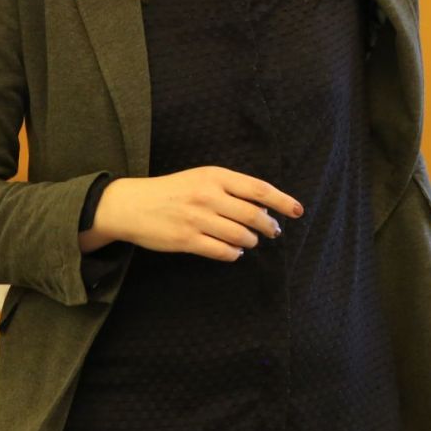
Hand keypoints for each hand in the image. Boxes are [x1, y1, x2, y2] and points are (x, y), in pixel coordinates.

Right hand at [86, 167, 302, 260]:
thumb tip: (263, 207)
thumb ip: (229, 188)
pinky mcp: (187, 240)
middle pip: (253, 215)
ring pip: (240, 236)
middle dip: (269, 226)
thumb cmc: (171, 190)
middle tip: (273, 232)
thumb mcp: (200, 178)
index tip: (298, 210)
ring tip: (248, 242)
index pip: (259, 189)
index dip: (283, 201)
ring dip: (250, 242)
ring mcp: (198, 219)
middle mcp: (208, 195)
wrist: (131, 204)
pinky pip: (222, 252)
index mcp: (214, 176)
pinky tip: (233, 252)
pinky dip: (233, 254)